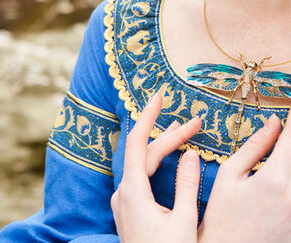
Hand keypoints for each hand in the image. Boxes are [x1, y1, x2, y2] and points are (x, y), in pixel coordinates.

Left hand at [111, 92, 201, 242]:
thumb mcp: (184, 222)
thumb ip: (187, 186)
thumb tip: (189, 154)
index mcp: (132, 192)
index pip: (137, 142)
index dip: (148, 116)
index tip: (160, 97)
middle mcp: (123, 193)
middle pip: (144, 153)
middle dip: (169, 134)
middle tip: (195, 122)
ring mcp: (123, 203)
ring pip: (141, 165)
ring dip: (161, 147)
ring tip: (182, 130)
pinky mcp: (128, 211)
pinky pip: (140, 177)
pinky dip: (155, 162)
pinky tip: (166, 158)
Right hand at [198, 108, 290, 242]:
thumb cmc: (223, 219)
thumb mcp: (229, 176)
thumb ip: (254, 146)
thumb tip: (273, 121)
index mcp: (275, 178)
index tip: (290, 102)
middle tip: (284, 130)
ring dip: (289, 157)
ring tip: (279, 152)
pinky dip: (289, 178)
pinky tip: (280, 171)